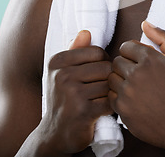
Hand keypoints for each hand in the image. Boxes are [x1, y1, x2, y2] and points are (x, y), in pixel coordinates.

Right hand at [40, 30, 112, 154]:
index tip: (96, 73)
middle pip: (106, 67)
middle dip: (107, 79)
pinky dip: (110, 106)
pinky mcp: (83, 112)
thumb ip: (75, 51)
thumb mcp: (63, 72)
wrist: (54, 133)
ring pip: (109, 84)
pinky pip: (110, 101)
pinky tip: (101, 110)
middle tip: (100, 89)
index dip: (102, 62)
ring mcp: (73, 94)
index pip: (97, 51)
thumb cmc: (63, 98)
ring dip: (109, 93)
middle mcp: (63, 76)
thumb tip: (86, 31)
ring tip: (99, 99)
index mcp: (58, 61)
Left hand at [108, 21, 164, 150]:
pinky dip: (118, 96)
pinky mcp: (121, 108)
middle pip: (117, 61)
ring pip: (111, 77)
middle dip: (126, 66)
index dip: (133, 53)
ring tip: (134, 87)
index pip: (126, 46)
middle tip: (138, 75)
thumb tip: (145, 23)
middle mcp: (136, 73)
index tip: (141, 62)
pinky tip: (132, 98)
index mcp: (150, 59)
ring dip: (120, 80)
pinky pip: (110, 94)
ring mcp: (127, 92)